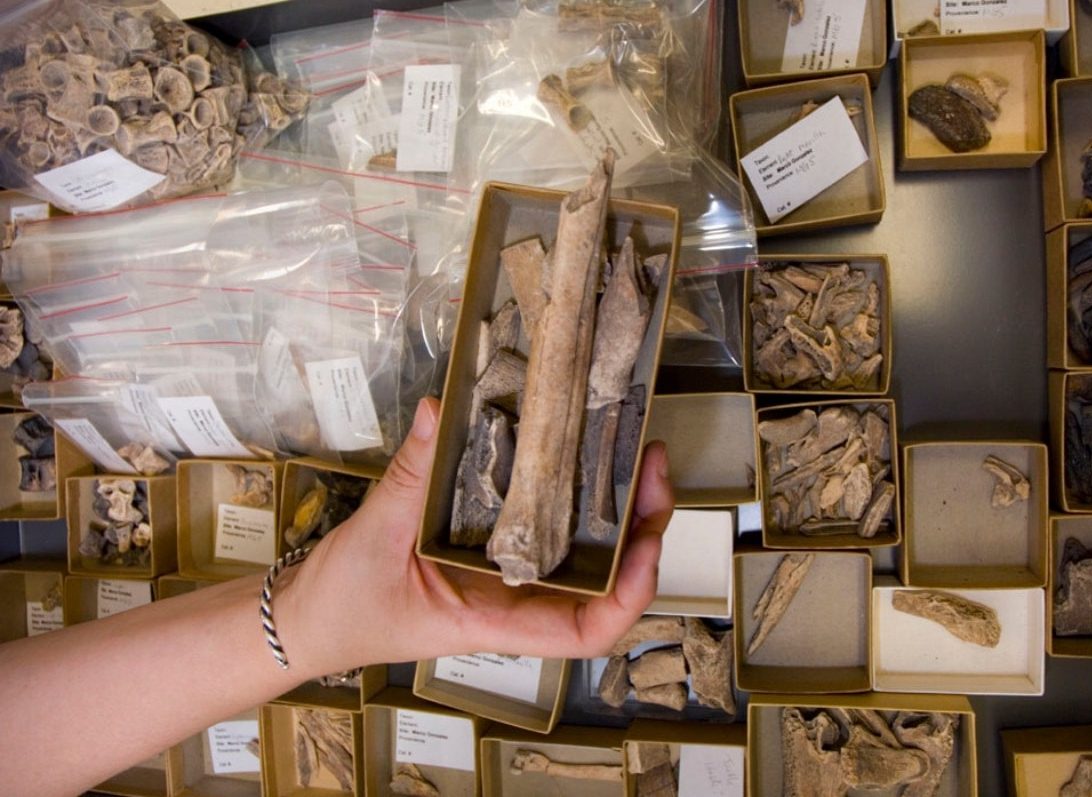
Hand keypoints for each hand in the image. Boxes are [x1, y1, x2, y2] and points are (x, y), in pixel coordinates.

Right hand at [276, 397, 673, 675]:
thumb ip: (412, 476)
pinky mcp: (488, 551)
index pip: (586, 631)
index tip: (646, 541)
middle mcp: (514, 603)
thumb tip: (436, 411)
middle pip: (601, 582)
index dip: (629, 593)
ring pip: (581, 554)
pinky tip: (576, 457)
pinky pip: (541, 528)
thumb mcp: (376, 538)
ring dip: (615, 510)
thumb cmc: (344, 604)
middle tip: (651, 464)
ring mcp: (505, 578)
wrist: (308, 618)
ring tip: (632, 453)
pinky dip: (566, 496)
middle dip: (639, 530)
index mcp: (496, 622)